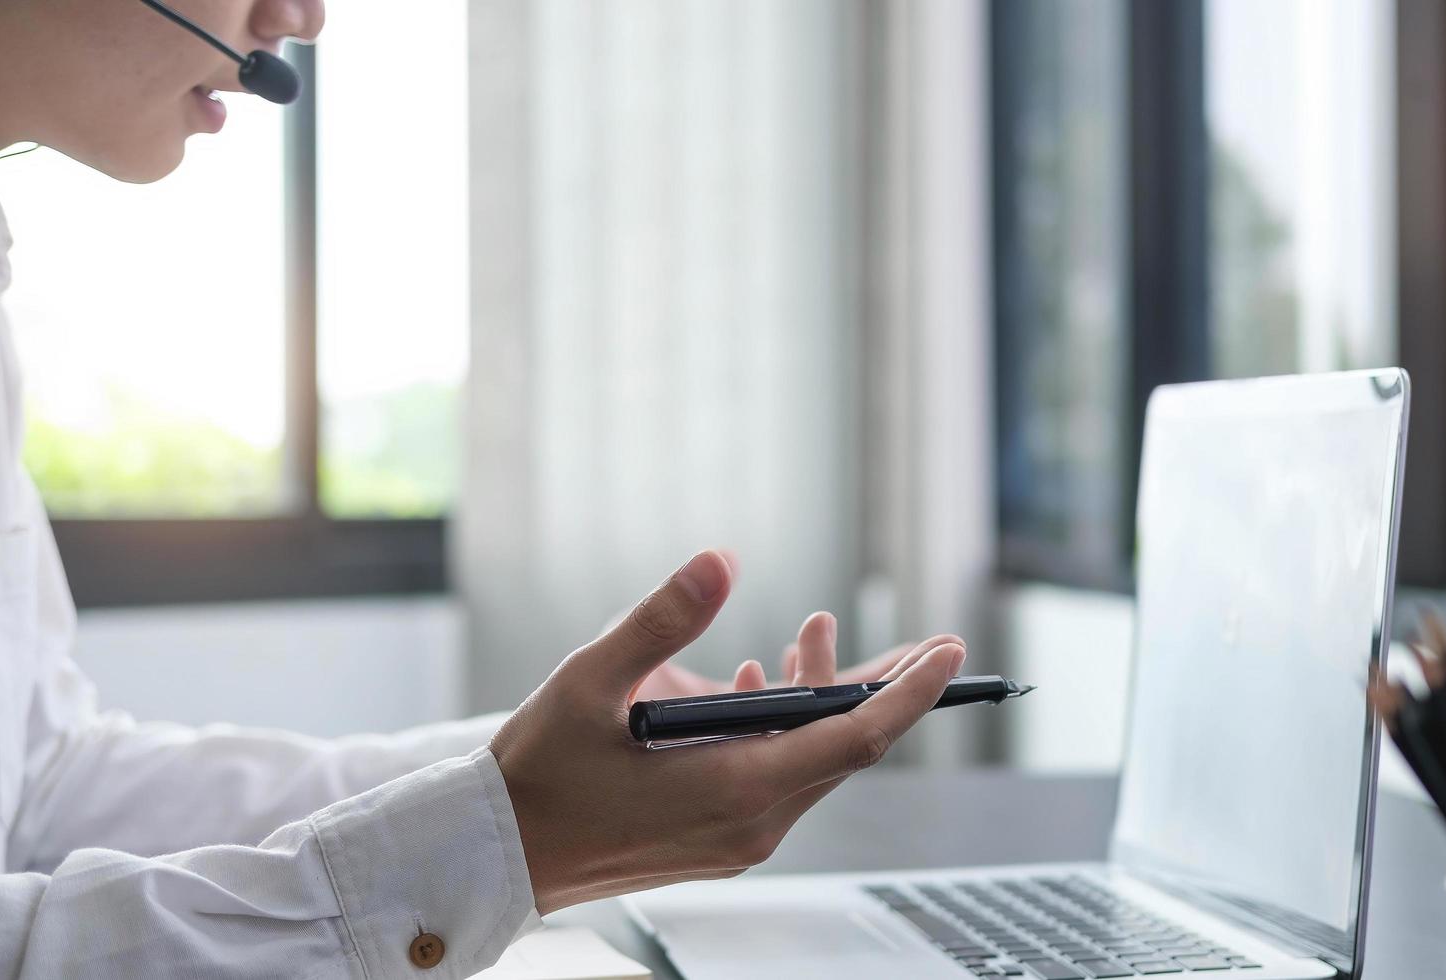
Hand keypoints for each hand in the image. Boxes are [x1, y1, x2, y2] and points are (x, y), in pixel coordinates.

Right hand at [489, 550, 965, 913]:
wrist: (495, 853)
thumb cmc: (540, 773)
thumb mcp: (593, 681)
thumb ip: (663, 619)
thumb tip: (720, 561)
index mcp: (738, 786)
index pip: (857, 737)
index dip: (911, 692)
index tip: (950, 653)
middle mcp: (753, 821)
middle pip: (844, 746)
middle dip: (878, 685)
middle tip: (921, 640)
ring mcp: (738, 836)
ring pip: (810, 760)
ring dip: (818, 699)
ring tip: (812, 633)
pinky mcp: (719, 838)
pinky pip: (777, 779)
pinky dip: (782, 728)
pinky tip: (756, 681)